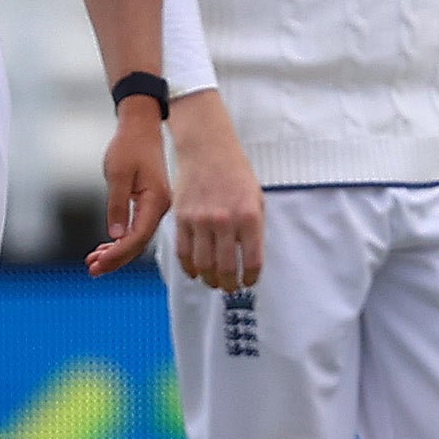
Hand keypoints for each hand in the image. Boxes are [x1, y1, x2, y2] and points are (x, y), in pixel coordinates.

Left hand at [89, 105, 172, 275]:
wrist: (140, 127)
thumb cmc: (129, 146)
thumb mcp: (118, 174)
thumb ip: (117, 206)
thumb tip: (116, 236)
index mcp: (156, 200)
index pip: (138, 236)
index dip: (118, 253)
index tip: (98, 264)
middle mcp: (159, 207)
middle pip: (138, 242)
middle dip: (116, 259)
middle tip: (92, 270)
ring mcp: (155, 206)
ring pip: (137, 237)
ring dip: (116, 251)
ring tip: (94, 262)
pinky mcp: (148, 203)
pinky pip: (136, 228)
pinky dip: (120, 240)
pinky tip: (106, 247)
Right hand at [168, 98, 264, 290]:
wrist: (208, 150)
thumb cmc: (235, 173)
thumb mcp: (256, 198)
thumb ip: (254, 228)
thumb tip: (249, 258)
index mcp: (249, 216)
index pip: (252, 260)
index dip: (251, 278)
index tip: (249, 282)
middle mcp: (225, 221)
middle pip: (226, 268)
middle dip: (229, 284)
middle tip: (230, 288)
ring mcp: (201, 220)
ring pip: (203, 264)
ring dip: (209, 280)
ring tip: (214, 282)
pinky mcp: (182, 218)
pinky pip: (183, 252)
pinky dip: (189, 268)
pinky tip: (195, 272)